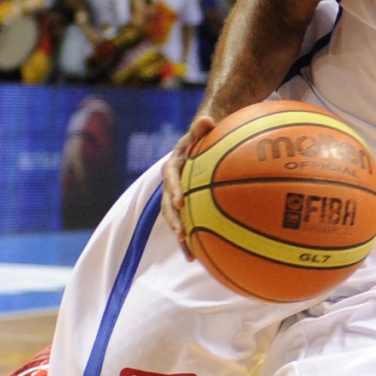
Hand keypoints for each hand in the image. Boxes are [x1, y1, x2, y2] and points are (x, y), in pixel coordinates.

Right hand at [161, 111, 215, 253]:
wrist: (201, 143)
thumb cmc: (204, 136)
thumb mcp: (202, 130)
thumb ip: (202, 127)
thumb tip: (207, 119)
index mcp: (174, 166)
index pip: (171, 178)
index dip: (174, 191)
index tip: (181, 203)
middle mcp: (172, 184)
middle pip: (169, 205)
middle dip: (174, 222)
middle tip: (183, 236)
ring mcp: (178, 197)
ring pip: (177, 219)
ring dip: (183, 237)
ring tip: (191, 256)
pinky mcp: (188, 206)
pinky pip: (190, 223)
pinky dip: (196, 238)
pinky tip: (205, 257)